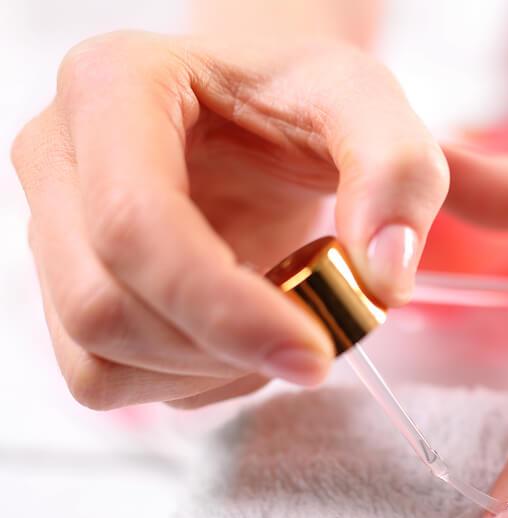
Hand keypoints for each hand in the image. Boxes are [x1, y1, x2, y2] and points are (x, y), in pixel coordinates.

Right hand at [12, 31, 447, 408]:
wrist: (260, 111)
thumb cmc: (299, 97)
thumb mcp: (366, 103)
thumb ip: (397, 172)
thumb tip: (383, 278)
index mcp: (113, 87)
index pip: (135, 224)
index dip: (225, 309)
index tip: (314, 350)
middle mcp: (58, 158)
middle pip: (104, 306)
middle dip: (224, 349)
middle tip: (316, 337)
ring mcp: (52, 229)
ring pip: (99, 357)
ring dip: (209, 369)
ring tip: (280, 321)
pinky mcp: (68, 287)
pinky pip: (106, 378)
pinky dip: (187, 382)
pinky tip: (242, 339)